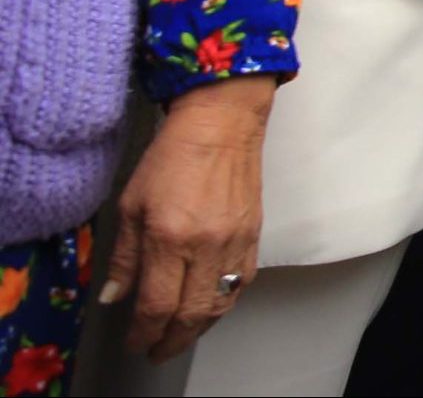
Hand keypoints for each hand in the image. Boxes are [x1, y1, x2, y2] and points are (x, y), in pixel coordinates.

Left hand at [99, 76, 274, 360]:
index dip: (142, 332)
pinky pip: (241, 285)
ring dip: (199, 329)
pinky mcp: (254, 236)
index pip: (156, 304)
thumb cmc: (172, 157)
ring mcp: (235, 242)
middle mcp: (205, 245)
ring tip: (181, 336)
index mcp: (169, 236)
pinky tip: (210, 309)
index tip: (134, 341)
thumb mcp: (131, 204)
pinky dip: (223, 305)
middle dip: (170, 340)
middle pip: (191, 314)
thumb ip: (124, 255)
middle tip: (156, 349)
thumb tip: (115, 296)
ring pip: (220, 305)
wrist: (223, 125)